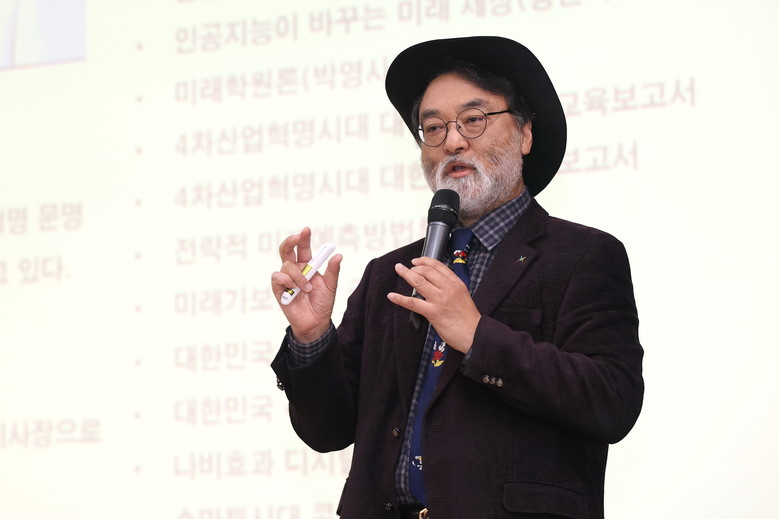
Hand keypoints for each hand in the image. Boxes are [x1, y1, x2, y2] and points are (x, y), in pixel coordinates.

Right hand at [271, 227, 341, 342]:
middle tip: (297, 237)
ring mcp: (286, 279)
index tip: (306, 230)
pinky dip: (287, 280)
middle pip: (286, 249)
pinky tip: (294, 289)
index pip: (303, 248)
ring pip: (286, 265)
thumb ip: (333, 271)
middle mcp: (295, 270)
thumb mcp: (331, 286)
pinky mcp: (278, 289)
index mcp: (307, 266)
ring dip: (299, 276)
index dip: (303, 238)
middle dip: (290, 241)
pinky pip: (277, 277)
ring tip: (307, 289)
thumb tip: (338, 255)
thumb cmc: (322, 303)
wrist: (315, 322)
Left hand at [387, 257, 480, 352]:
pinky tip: (392, 296)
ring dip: (406, 274)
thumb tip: (434, 283)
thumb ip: (450, 287)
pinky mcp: (433, 313)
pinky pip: (413, 303)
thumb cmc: (468, 318)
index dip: (424, 261)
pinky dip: (400, 298)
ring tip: (399, 269)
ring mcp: (440, 300)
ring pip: (419, 282)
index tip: (416, 261)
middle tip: (405, 268)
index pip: (438, 266)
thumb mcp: (462, 295)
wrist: (474, 333)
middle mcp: (448, 288)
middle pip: (427, 271)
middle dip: (414, 267)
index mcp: (456, 283)